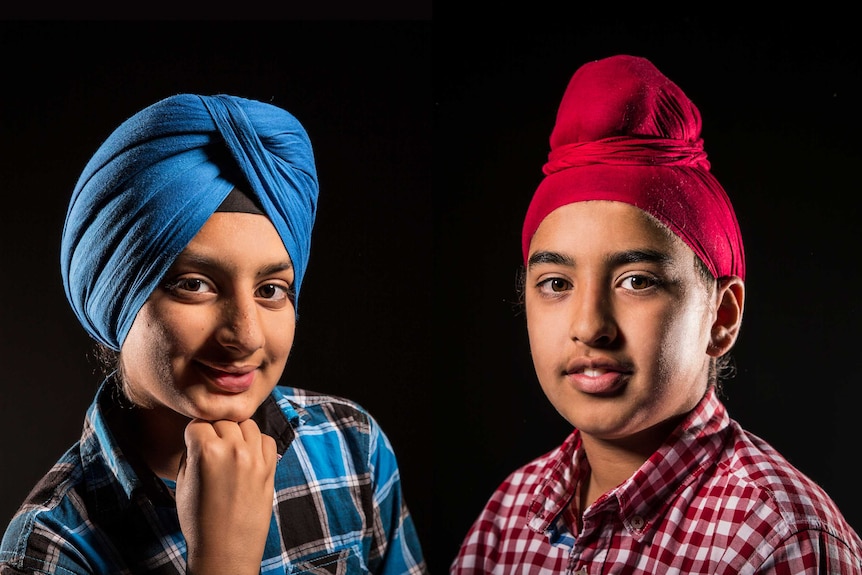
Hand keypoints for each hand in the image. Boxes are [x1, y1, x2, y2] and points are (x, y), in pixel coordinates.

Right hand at [176, 418, 277, 574]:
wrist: (225, 550)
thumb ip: (192, 452)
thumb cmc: (199, 521)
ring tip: (229, 451)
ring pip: (247, 425)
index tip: (193, 444)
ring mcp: (255, 458)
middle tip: (211, 449)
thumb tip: (201, 435)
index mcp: (206, 451)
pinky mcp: (270, 468)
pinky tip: (247, 456)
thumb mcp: (183, 483)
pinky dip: (257, 443)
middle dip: (215, 431)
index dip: (193, 434)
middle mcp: (233, 450)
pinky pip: (267, 440)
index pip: (198, 423)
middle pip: (223, 421)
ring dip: (237, 433)